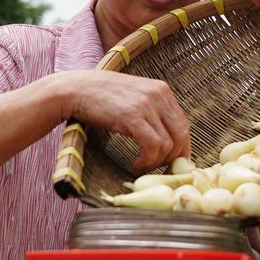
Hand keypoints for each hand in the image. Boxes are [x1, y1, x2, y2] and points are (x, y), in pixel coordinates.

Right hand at [57, 70, 190, 173]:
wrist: (76, 89)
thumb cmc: (102, 97)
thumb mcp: (134, 97)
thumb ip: (152, 112)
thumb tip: (167, 139)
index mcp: (162, 90)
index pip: (184, 125)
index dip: (180, 148)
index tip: (169, 163)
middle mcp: (159, 95)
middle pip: (182, 135)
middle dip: (172, 158)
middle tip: (157, 170)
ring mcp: (147, 104)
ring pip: (168, 144)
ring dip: (156, 163)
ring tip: (141, 167)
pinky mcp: (132, 116)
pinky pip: (152, 146)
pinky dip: (147, 161)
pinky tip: (135, 165)